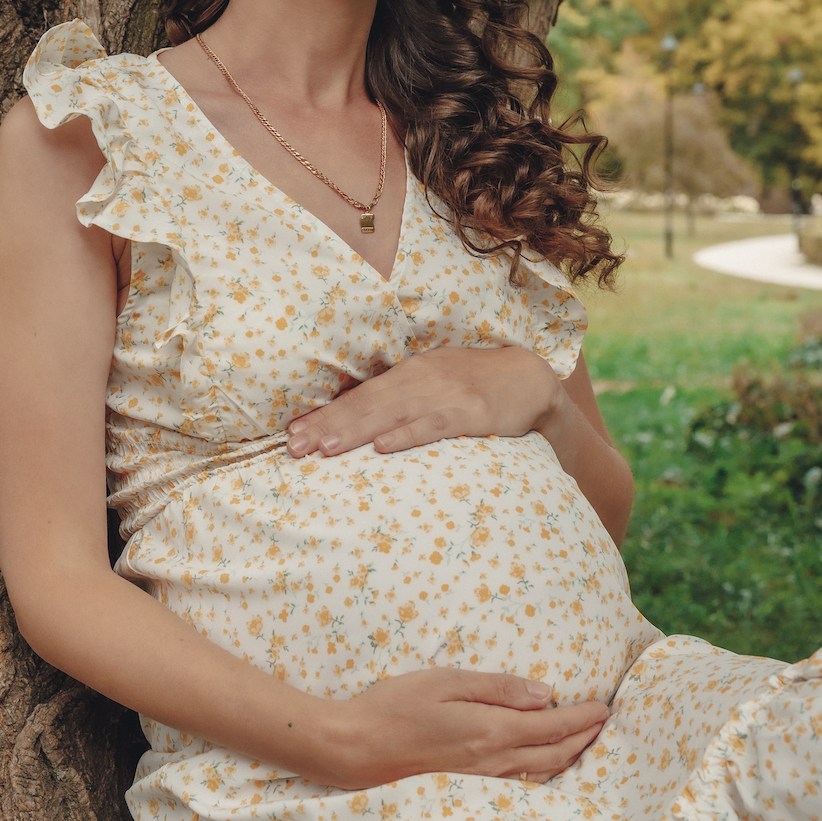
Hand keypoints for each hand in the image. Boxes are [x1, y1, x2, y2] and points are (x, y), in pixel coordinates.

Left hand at [286, 344, 561, 458]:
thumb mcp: (432, 383)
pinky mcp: (473, 412)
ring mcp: (447, 394)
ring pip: (393, 414)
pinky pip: (434, 425)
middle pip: (367, 404)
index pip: (357, 395)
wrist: (530, 379)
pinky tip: (384, 446)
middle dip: (328, 426)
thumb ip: (396, 399)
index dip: (324, 414)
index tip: (292, 434)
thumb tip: (349, 421)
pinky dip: (408, 435)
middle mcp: (421, 379)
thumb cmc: (472, 386)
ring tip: (326, 448)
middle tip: (295, 446)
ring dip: (357, 430)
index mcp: (407, 372)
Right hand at [316, 667, 607, 789]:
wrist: (356, 748)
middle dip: (584, 740)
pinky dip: (543, 774)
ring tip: (585, 745)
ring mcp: (481, 780)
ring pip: (540, 774)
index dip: (582, 718)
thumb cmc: (396, 706)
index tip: (605, 708)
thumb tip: (545, 694)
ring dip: (569, 759)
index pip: (552, 727)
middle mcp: (493, 762)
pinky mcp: (467, 788)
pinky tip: (544, 767)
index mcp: (491, 731)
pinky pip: (519, 784)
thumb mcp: (446, 681)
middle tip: (605, 725)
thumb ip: (498, 688)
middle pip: (554, 755)